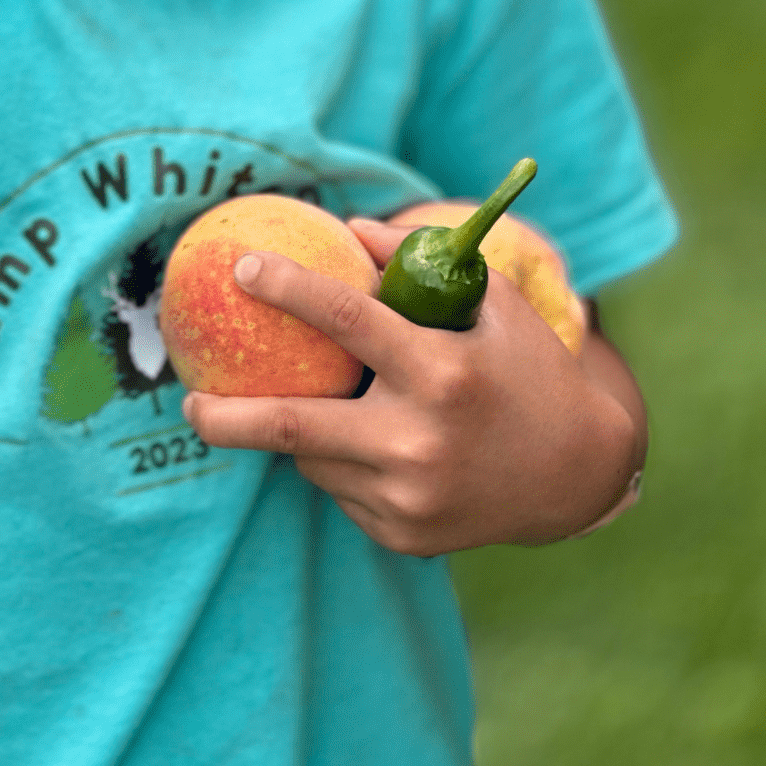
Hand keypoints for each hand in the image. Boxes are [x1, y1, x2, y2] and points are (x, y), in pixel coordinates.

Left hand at [182, 217, 640, 556]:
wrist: (578, 475)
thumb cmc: (526, 369)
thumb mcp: (490, 304)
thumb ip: (415, 265)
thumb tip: (343, 229)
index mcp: (441, 373)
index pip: (346, 320)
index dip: (288, 287)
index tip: (242, 265)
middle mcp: (419, 441)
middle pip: (292, 426)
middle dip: (225, 418)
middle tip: (187, 402)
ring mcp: (408, 498)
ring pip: (313, 458)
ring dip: (302, 429)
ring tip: (318, 407)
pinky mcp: (403, 536)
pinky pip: (341, 490)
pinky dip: (338, 462)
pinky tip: (366, 448)